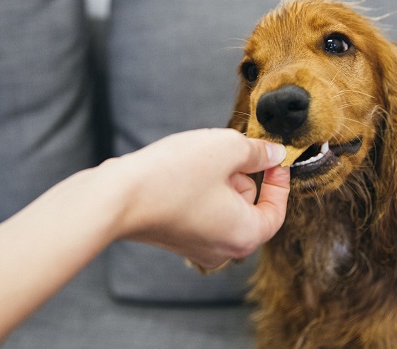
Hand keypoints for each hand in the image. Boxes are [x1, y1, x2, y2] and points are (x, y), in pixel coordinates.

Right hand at [108, 128, 289, 268]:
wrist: (117, 196)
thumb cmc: (173, 175)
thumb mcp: (227, 148)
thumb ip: (259, 152)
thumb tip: (274, 154)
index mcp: (245, 235)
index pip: (276, 211)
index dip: (279, 180)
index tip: (273, 157)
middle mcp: (224, 249)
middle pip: (247, 205)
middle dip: (240, 174)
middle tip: (223, 151)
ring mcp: (197, 246)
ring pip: (222, 204)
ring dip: (217, 177)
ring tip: (197, 159)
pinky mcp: (176, 237)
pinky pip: (200, 209)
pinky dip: (197, 187)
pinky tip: (180, 171)